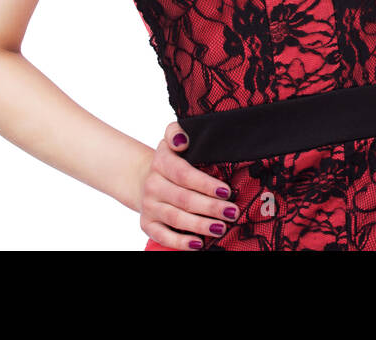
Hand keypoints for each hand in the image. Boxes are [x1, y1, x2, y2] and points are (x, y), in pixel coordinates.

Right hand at [137, 121, 236, 249]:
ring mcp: (149, 206)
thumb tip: (182, 139)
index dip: (205, 184)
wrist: (143, 178)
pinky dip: (180, 242)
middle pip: (183, 199)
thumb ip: (177, 132)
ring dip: (200, 225)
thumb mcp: (171, 139)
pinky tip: (198, 244)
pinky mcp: (147, 224)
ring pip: (175, 218)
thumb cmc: (171, 159)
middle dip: (210, 207)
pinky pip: (162, 236)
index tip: (226, 190)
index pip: (183, 174)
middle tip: (232, 212)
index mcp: (161, 162)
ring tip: (221, 228)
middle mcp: (152, 184)